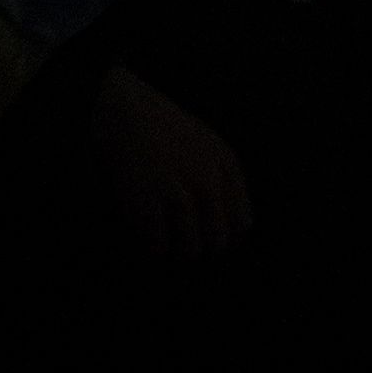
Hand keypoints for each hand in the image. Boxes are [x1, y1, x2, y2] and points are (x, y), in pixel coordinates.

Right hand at [90, 64, 253, 261]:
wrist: (130, 120)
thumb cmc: (172, 138)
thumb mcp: (212, 148)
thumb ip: (229, 184)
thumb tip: (236, 236)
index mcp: (224, 167)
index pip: (241, 226)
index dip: (229, 240)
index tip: (214, 241)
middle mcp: (205, 180)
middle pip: (215, 244)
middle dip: (204, 253)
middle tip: (191, 248)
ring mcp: (174, 194)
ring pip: (188, 252)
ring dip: (179, 252)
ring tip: (170, 240)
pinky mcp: (145, 205)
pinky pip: (158, 248)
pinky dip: (154, 248)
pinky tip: (150, 234)